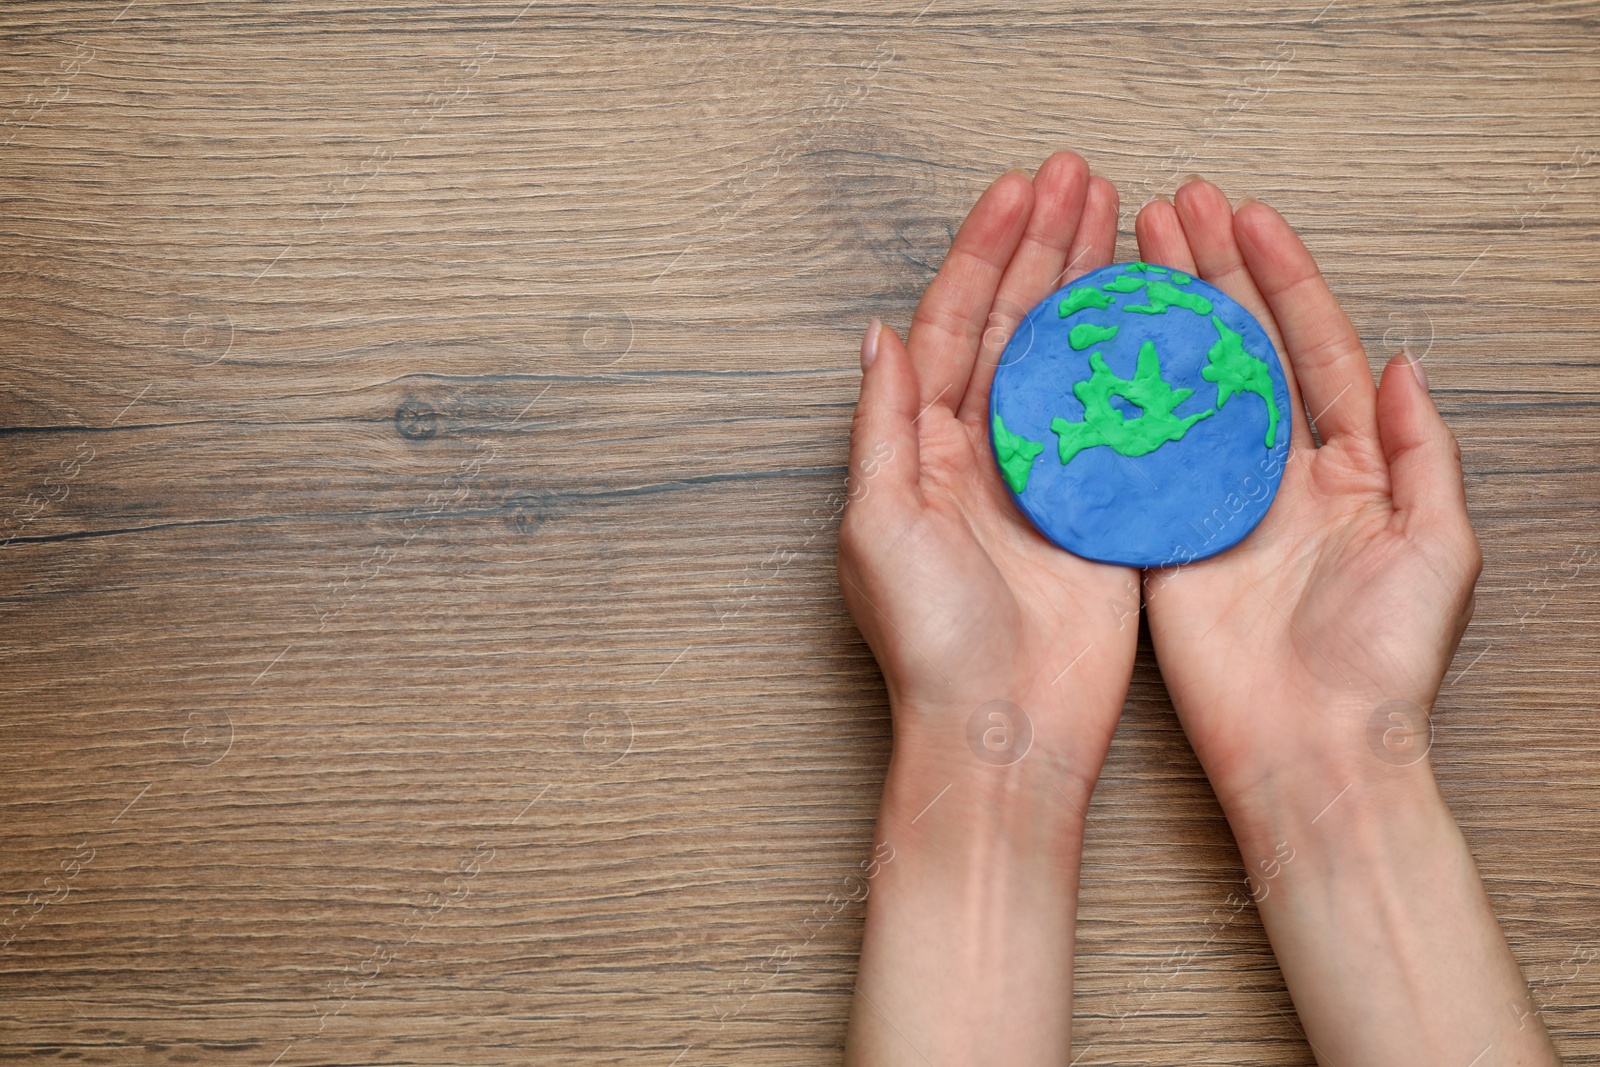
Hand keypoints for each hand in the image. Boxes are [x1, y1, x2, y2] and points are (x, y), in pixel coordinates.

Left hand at [838, 153, 1129, 1065]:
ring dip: (1088, 288)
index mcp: (922, 449)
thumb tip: (876, 334)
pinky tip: (1158, 312)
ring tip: (1118, 217)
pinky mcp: (1100, 510)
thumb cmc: (928, 642)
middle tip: (1078, 178)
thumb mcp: (879, 526)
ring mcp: (1045, 477)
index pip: (950, 328)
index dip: (983, 257)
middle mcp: (981, 453)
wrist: (1002, 731)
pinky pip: (1121, 418)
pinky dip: (1138, 363)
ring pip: (1069, 361)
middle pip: (1014, 328)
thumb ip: (884, 426)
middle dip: (1043, 250)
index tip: (1018, 194)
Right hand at [1133, 180, 1558, 1064]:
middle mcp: (1277, 472)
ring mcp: (1214, 501)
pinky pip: (1137, 454)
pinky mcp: (1162, 537)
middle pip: (1239, 351)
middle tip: (1171, 211)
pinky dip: (1115, 399)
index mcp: (1350, 465)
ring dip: (1159, 319)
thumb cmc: (1380, 662)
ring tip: (1128, 253)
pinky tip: (1091, 349)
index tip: (1244, 217)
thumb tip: (1406, 364)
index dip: (1279, 279)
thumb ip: (1423, 453)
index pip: (1312, 347)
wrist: (1310, 749)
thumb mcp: (1437, 548)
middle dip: (1208, 275)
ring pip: (1181, 388)